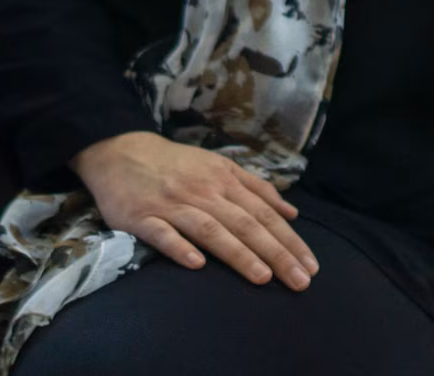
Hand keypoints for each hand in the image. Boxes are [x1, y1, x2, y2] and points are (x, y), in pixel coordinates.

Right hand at [72, 131, 318, 290]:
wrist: (122, 152)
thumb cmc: (177, 165)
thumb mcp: (220, 167)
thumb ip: (256, 188)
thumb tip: (292, 213)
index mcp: (224, 181)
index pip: (264, 214)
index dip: (289, 240)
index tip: (311, 266)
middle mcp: (203, 193)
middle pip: (245, 224)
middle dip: (275, 253)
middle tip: (300, 281)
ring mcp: (173, 205)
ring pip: (211, 230)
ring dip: (238, 253)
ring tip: (262, 277)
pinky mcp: (142, 217)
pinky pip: (163, 234)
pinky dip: (180, 248)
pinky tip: (197, 266)